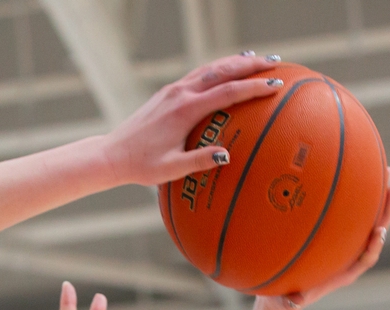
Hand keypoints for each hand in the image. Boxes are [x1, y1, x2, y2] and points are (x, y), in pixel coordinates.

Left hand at [100, 54, 283, 187]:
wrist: (113, 154)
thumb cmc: (142, 166)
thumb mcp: (171, 169)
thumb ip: (199, 161)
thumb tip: (226, 155)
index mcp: (185, 110)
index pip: (228, 92)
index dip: (254, 87)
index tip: (275, 85)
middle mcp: (181, 93)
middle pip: (222, 71)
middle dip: (251, 65)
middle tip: (276, 63)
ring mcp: (173, 90)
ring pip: (210, 68)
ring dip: (235, 62)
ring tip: (257, 59)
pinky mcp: (168, 93)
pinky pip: (199, 74)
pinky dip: (217, 69)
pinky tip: (227, 70)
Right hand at [269, 170, 389, 309]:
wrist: (286, 295)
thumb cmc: (284, 298)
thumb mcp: (284, 302)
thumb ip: (290, 302)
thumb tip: (292, 302)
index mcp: (344, 273)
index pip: (366, 259)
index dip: (374, 246)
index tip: (378, 231)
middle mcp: (350, 257)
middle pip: (375, 232)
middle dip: (385, 212)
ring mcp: (347, 245)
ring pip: (369, 220)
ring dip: (379, 198)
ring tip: (387, 172)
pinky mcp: (339, 236)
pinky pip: (354, 215)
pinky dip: (361, 197)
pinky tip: (360, 175)